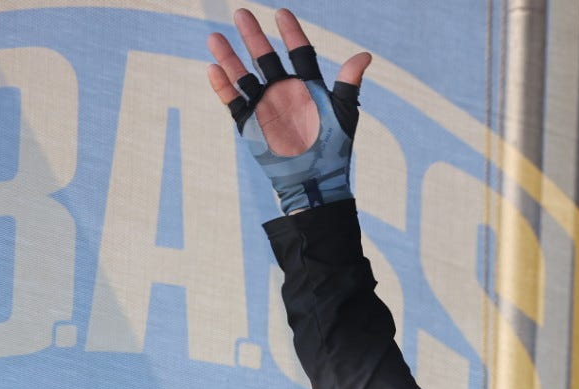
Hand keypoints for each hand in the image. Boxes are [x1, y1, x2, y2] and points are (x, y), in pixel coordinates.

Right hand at [206, 8, 371, 211]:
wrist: (316, 183)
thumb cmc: (335, 149)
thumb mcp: (345, 113)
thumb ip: (349, 83)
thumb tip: (365, 55)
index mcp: (309, 88)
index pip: (300, 53)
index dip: (291, 33)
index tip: (282, 13)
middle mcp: (285, 93)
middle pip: (266, 58)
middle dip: (254, 37)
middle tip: (242, 12)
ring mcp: (266, 107)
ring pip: (244, 77)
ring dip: (229, 57)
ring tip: (215, 36)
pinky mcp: (251, 124)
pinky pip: (233, 102)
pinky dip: (223, 87)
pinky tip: (213, 69)